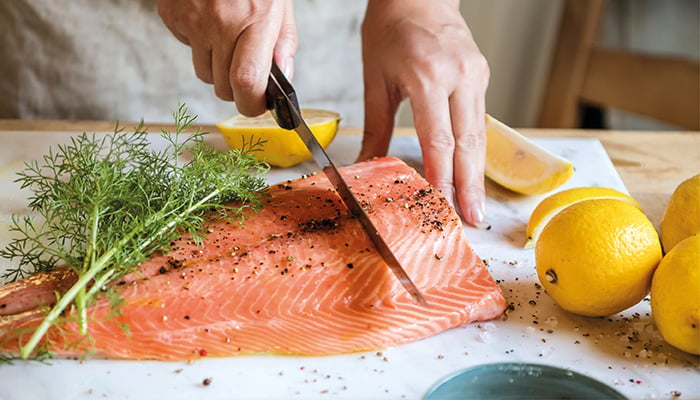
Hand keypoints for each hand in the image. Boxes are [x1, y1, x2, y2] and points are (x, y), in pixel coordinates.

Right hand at [157, 0, 296, 115]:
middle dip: (235, 90)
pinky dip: (197, 44)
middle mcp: (223, 22)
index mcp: (256, 19)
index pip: (246, 81)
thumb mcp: (280, 4)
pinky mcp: (172, 15)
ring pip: (203, 74)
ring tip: (226, 38)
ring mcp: (194, 20)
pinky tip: (207, 20)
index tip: (257, 106)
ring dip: (215, 68)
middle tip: (244, 72)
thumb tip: (284, 81)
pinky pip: (185, 49)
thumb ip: (284, 44)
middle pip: (223, 87)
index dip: (251, 105)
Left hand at [358, 0, 489, 228]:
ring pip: (479, 135)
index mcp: (429, 76)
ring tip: (475, 206)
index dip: (442, 176)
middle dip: (470, 186)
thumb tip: (368, 165)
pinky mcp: (481, 76)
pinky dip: (474, 150)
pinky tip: (470, 173)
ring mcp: (476, 76)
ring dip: (476, 173)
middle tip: (473, 219)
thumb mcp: (376, 78)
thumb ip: (376, 126)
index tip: (443, 205)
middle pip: (469, 143)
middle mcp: (460, 76)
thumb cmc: (391, 28)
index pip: (440, 139)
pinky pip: (479, 119)